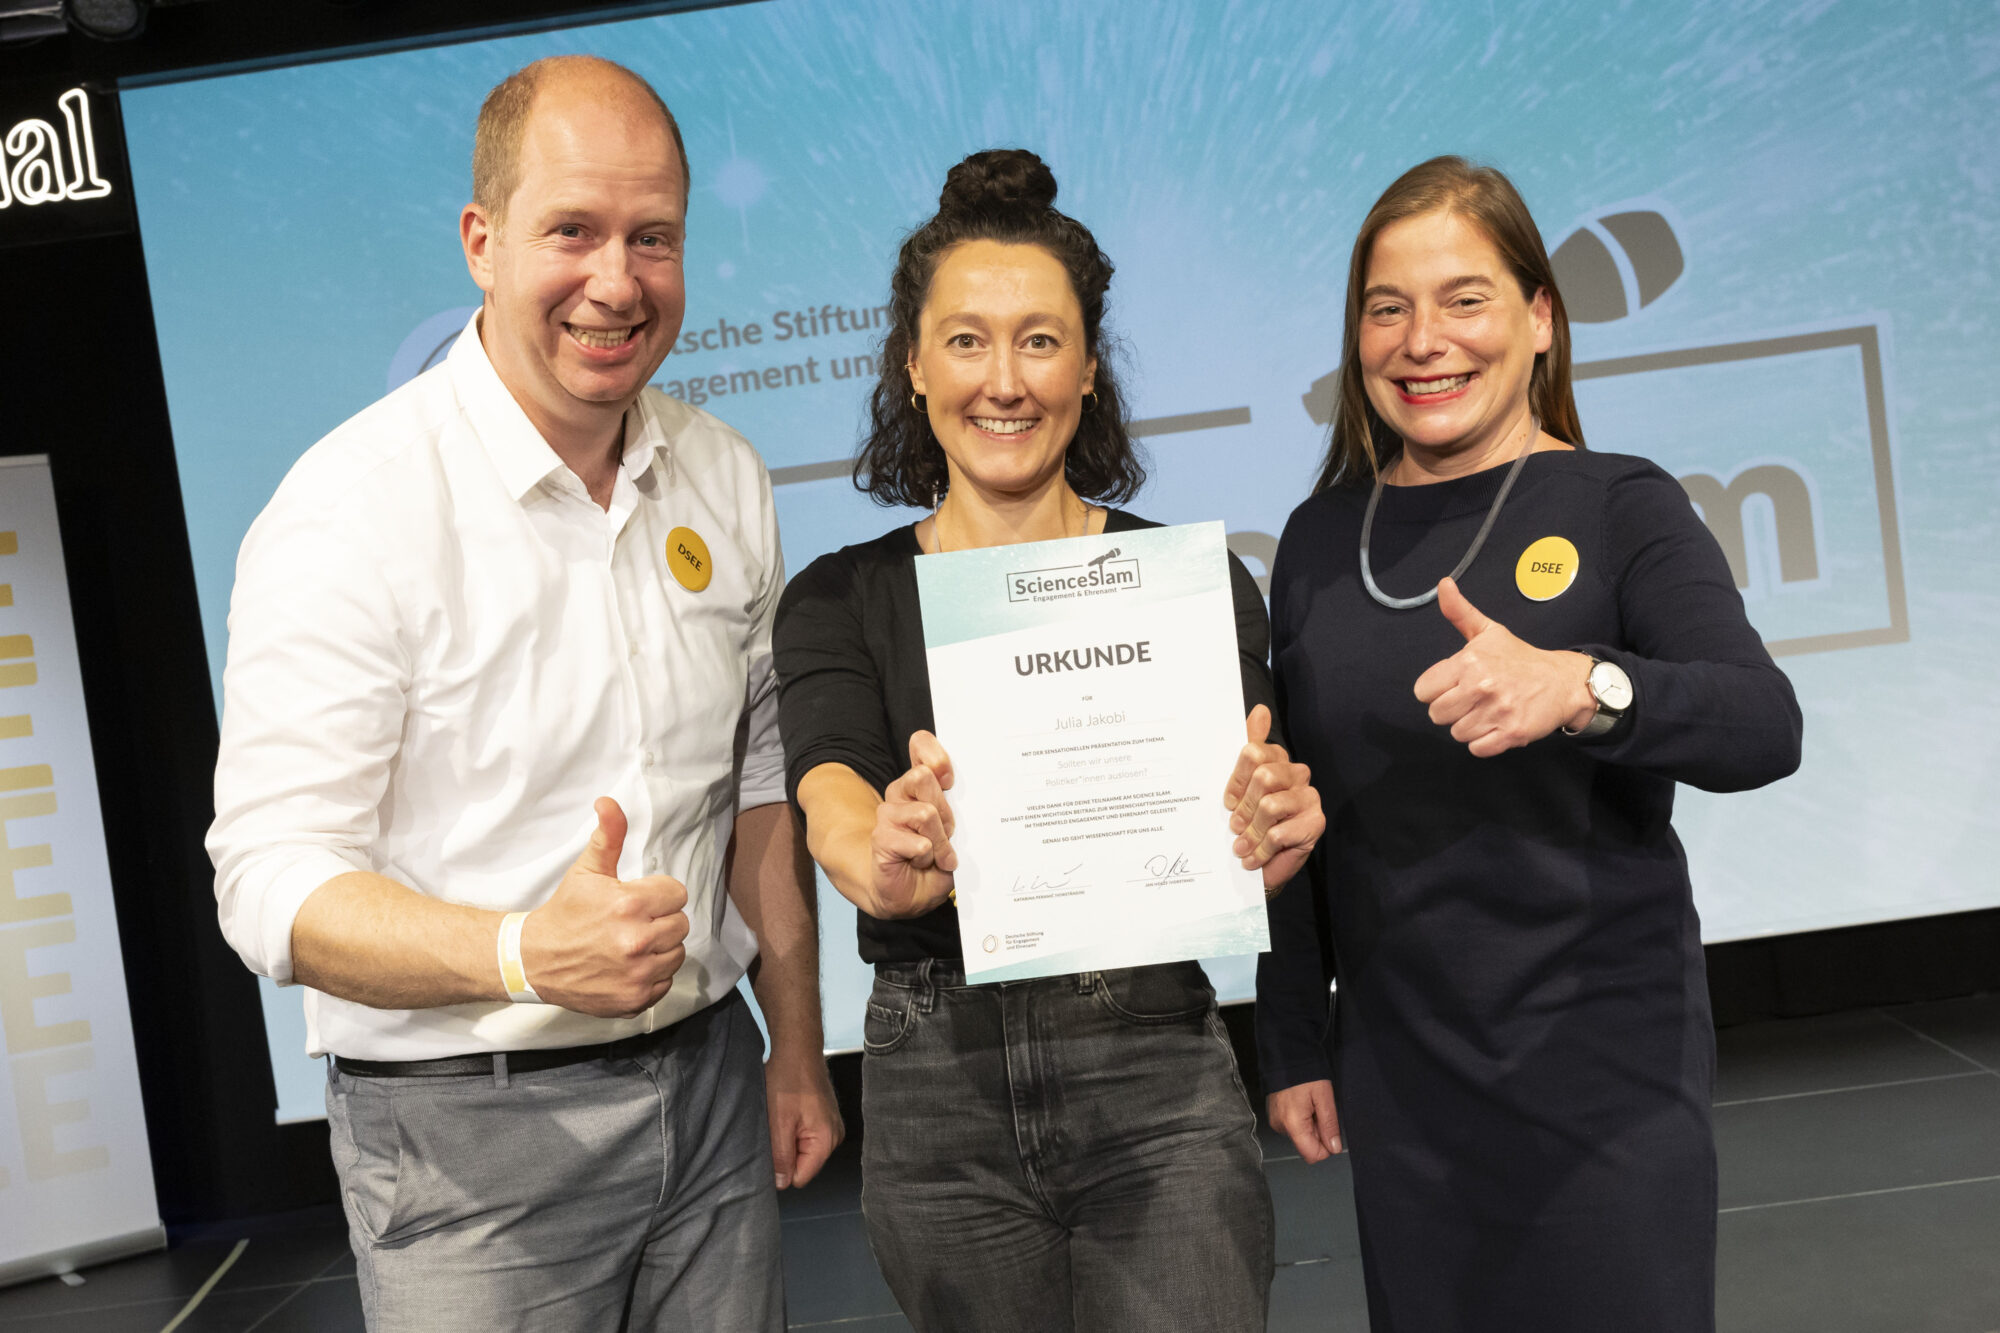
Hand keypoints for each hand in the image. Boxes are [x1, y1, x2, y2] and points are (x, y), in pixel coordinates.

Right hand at [518, 797, 689, 1017]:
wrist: (534, 960)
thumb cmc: (565, 912)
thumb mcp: (586, 870)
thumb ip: (608, 835)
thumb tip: (609, 801)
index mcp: (629, 904)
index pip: (677, 894)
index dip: (658, 896)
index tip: (637, 901)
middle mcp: (637, 941)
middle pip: (681, 924)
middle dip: (660, 921)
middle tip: (632, 923)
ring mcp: (637, 974)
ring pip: (677, 954)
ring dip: (660, 949)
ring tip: (630, 945)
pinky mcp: (634, 1000)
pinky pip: (665, 983)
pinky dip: (651, 977)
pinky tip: (627, 967)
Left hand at [765, 1047, 844, 1189]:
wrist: (798, 1049)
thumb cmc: (788, 1081)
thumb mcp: (778, 1122)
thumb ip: (781, 1156)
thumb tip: (781, 1184)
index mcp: (826, 1141)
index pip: (801, 1177)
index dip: (782, 1168)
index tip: (772, 1147)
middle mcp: (834, 1137)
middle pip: (803, 1164)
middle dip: (786, 1152)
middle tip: (775, 1129)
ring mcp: (831, 1127)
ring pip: (803, 1150)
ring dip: (788, 1140)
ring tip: (781, 1118)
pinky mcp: (825, 1118)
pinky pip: (806, 1137)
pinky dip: (794, 1129)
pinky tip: (788, 1113)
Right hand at [869, 731, 958, 917]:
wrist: (911, 893)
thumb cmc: (935, 859)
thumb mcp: (956, 829)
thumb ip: (956, 803)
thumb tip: (951, 781)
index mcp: (920, 784)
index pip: (921, 745)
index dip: (936, 756)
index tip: (949, 780)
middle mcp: (901, 793)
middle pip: (923, 776)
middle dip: (945, 810)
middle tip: (949, 834)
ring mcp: (888, 815)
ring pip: (924, 813)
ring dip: (940, 841)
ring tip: (937, 855)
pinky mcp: (881, 838)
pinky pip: (915, 842)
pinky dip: (927, 857)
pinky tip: (923, 863)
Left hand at [1223, 704, 1324, 893]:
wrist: (1266, 864)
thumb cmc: (1253, 823)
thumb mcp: (1242, 788)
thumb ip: (1250, 748)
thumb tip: (1259, 710)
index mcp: (1277, 760)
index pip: (1254, 752)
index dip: (1236, 779)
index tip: (1228, 802)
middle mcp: (1297, 773)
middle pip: (1263, 777)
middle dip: (1244, 808)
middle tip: (1235, 827)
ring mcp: (1309, 797)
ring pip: (1270, 806)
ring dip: (1251, 832)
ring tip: (1242, 846)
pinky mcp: (1316, 823)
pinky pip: (1279, 833)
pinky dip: (1261, 850)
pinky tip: (1254, 857)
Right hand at [1267, 1079, 1343, 1161]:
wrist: (1286, 1055)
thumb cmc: (1306, 1074)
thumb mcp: (1324, 1098)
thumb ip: (1329, 1125)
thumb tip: (1334, 1148)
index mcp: (1293, 1124)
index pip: (1312, 1155)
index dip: (1326, 1147)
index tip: (1330, 1129)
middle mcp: (1280, 1126)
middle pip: (1306, 1145)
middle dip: (1318, 1133)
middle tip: (1320, 1110)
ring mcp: (1275, 1121)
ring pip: (1300, 1136)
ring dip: (1310, 1125)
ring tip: (1311, 1104)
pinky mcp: (1274, 1115)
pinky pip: (1292, 1127)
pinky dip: (1302, 1120)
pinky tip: (1303, 1103)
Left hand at [1412, 577, 1596, 757]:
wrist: (1563, 682)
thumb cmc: (1519, 658)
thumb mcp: (1488, 632)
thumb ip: (1460, 612)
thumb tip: (1443, 584)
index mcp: (1469, 662)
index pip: (1423, 690)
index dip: (1436, 690)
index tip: (1454, 685)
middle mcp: (1481, 686)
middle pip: (1436, 715)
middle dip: (1451, 710)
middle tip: (1472, 700)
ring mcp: (1497, 712)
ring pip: (1457, 733)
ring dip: (1469, 726)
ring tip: (1487, 711)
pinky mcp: (1511, 734)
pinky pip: (1477, 749)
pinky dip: (1485, 742)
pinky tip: (1496, 725)